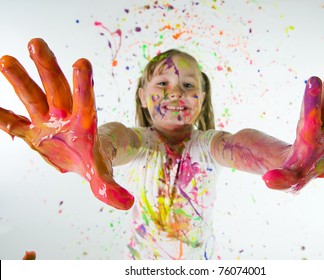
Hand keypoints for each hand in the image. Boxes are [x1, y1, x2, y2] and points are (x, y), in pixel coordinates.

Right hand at [0, 38, 133, 209]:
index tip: (82, 62)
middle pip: (55, 89)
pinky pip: (12, 122)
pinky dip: (0, 116)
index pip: (86, 102)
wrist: (81, 155)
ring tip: (6, 60)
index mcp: (84, 124)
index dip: (84, 85)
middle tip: (36, 43)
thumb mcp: (101, 174)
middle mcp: (64, 116)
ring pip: (32, 97)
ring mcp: (45, 122)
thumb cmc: (93, 158)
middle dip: (47, 68)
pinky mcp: (30, 131)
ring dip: (19, 80)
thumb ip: (110, 186)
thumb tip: (125, 202)